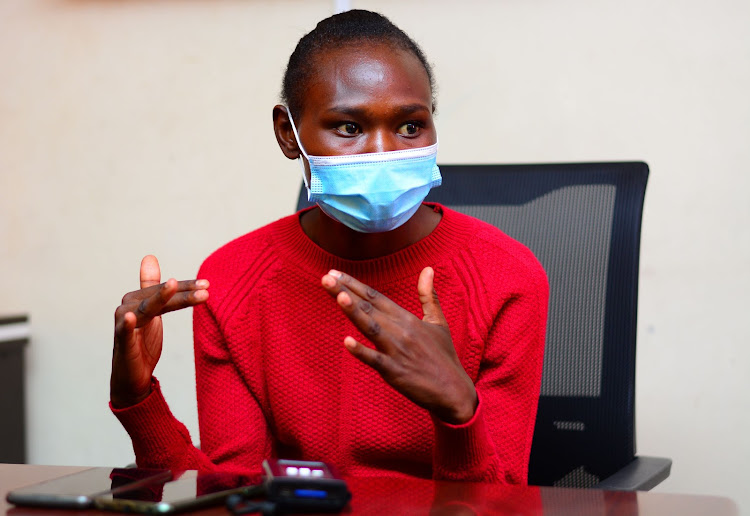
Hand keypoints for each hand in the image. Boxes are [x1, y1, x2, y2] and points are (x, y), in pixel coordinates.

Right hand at [110, 255, 208, 407]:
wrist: (131, 377)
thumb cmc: (141, 342)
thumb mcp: (153, 312)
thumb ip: (153, 286)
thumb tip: (149, 256)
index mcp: (138, 299)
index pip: (167, 290)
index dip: (186, 287)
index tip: (208, 284)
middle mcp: (129, 307)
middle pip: (160, 297)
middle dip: (183, 292)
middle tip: (206, 288)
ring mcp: (123, 324)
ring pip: (147, 309)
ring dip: (160, 298)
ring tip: (172, 286)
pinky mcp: (121, 343)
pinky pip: (123, 332)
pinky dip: (125, 324)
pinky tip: (129, 317)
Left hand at [321, 267, 476, 423]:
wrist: (453, 391)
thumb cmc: (443, 356)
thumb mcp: (437, 322)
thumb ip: (428, 295)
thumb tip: (428, 268)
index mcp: (407, 319)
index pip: (376, 297)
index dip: (354, 284)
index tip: (334, 273)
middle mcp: (400, 331)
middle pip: (369, 308)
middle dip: (345, 292)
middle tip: (325, 277)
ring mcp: (397, 351)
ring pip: (371, 328)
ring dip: (353, 312)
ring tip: (337, 296)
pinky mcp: (395, 372)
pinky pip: (375, 360)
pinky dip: (361, 352)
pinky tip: (346, 342)